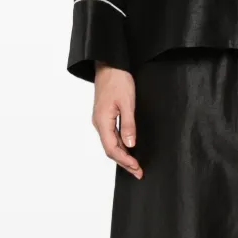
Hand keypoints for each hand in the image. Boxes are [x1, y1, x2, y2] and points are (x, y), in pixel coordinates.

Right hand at [92, 62, 142, 178]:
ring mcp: (101, 120)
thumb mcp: (127, 103)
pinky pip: (111, 136)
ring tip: (135, 165)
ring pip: (110, 143)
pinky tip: (128, 149)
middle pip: (110, 149)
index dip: (125, 161)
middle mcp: (99, 123)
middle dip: (124, 162)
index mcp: (102, 121)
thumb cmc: (118, 80)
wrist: (110, 64)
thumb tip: (130, 144)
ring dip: (122, 155)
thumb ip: (128, 125)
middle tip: (138, 172)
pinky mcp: (104, 116)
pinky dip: (120, 145)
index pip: (112, 148)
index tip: (137, 168)